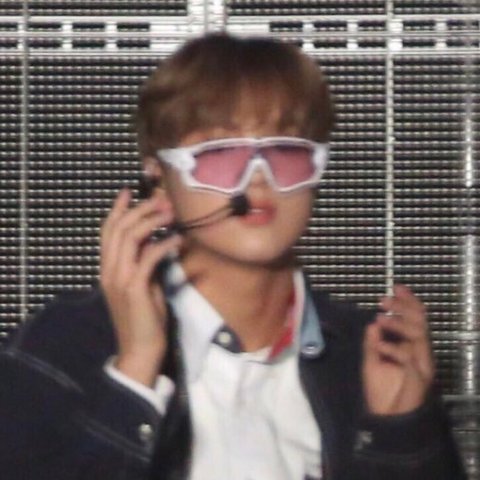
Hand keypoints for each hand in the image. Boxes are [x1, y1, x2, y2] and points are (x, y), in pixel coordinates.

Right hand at [100, 188, 181, 386]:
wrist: (140, 350)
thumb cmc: (143, 319)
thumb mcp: (142, 286)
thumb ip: (144, 265)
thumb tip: (157, 245)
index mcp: (107, 269)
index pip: (107, 232)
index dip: (117, 210)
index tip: (128, 192)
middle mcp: (109, 270)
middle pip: (118, 228)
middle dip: (140, 209)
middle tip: (161, 199)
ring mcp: (119, 278)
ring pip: (130, 237)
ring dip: (152, 220)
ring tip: (170, 212)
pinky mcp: (135, 288)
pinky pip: (149, 257)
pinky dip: (164, 244)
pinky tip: (178, 239)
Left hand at [362, 284, 434, 414]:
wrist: (388, 419)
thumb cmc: (381, 391)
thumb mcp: (372, 362)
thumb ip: (372, 343)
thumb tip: (372, 323)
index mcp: (411, 348)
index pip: (415, 319)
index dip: (408, 302)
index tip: (397, 287)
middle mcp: (419, 353)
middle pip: (420, 322)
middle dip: (405, 306)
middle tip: (386, 298)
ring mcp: (421, 364)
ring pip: (417, 335)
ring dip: (399, 324)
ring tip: (380, 317)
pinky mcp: (418, 377)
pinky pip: (407, 357)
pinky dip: (393, 348)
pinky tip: (379, 346)